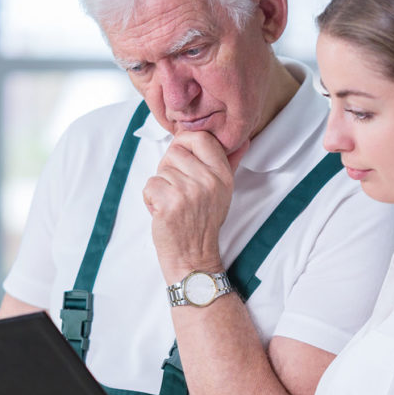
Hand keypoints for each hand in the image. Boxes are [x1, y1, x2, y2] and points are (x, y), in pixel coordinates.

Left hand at [143, 131, 237, 280]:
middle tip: (177, 191)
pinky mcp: (170, 203)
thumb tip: (243, 141)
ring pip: (161, 170)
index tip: (181, 160)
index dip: (184, 144)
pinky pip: (150, 185)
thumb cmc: (203, 223)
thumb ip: (230, 164)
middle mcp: (209, 181)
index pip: (200, 137)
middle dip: (169, 169)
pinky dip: (150, 199)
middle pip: (175, 152)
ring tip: (172, 205)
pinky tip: (163, 212)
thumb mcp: (223, 192)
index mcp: (222, 174)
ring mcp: (189, 192)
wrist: (193, 257)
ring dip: (160, 187)